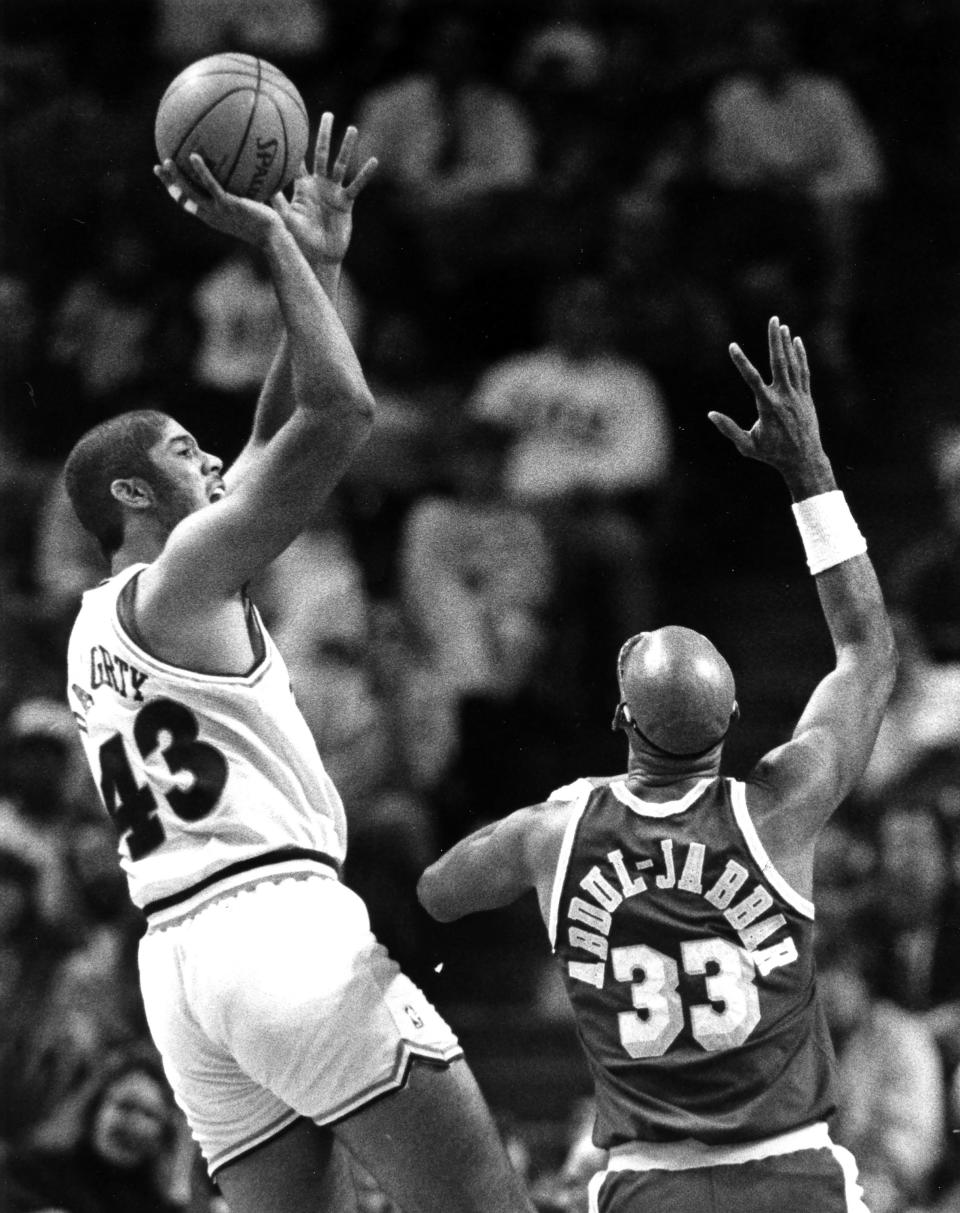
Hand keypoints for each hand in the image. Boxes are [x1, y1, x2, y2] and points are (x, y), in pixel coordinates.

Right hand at [154, 155, 282, 247]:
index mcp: (213, 217)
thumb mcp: (251, 210)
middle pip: (183, 198)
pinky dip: (201, 171)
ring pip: (190, 192)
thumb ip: (243, 196)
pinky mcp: (228, 205)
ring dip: (176, 178)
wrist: (273, 238)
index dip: (175, 192)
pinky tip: (194, 156)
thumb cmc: (266, 226)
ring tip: (168, 160)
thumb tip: (246, 175)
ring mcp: (218, 211)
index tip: (167, 179)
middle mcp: (211, 215)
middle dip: (169, 183)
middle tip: (158, 166)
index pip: (188, 204)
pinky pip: (211, 185)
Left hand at [272, 112, 377, 268]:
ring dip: (347, 147)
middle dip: (325, 134)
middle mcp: (319, 184)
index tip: (294, 120)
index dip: (297, 142)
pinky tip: (374, 161)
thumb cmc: (297, 240)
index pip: (299, 158)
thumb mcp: (282, 217)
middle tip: (327, 114)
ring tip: (352, 129)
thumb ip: (272, 198)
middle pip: (322, 153)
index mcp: (302, 185)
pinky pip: (356, 185)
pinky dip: (365, 174)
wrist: (317, 257)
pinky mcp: (346, 202)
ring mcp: (334, 192)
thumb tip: (255, 181)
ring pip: (341, 165)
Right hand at [709, 315, 834, 495]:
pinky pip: (803, 371)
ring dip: (786, 344)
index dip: (741, 361)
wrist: (804, 460)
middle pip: (778, 362)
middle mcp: (784, 396)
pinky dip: (800, 356)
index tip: (732, 346)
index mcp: (768, 406)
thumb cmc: (773, 454)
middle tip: (773, 319)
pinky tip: (797, 342)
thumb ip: (729, 429)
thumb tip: (710, 414)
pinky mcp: (806, 397)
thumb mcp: (747, 445)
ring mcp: (798, 395)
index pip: (751, 378)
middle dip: (775, 340)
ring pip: (792, 363)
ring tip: (782, 325)